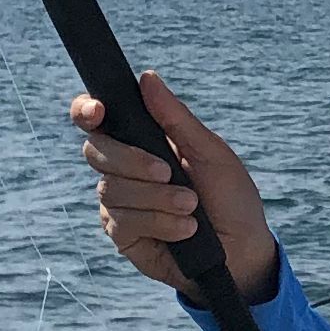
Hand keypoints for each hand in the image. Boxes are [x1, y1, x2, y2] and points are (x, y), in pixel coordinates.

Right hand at [72, 70, 280, 303]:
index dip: (86, 111)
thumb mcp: (211, 153)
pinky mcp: (123, 235)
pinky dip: (159, 222)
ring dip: (156, 197)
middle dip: (132, 160)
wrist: (242, 251)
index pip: (98, 120)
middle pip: (97, 151)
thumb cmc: (231, 198)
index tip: (98, 112)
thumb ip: (176, 119)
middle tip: (169, 172)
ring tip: (191, 206)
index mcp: (142, 141)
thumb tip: (147, 78)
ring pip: (111, 189)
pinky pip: (123, 220)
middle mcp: (124, 169)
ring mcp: (121, 203)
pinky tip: (185, 229)